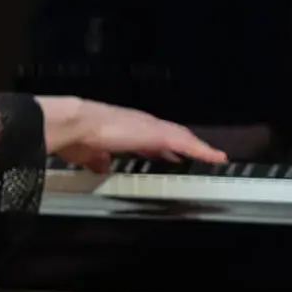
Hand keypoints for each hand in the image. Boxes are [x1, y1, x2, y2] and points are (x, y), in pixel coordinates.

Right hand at [40, 96, 227, 172]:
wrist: (77, 124)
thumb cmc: (77, 136)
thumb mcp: (89, 154)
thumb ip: (97, 160)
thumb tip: (100, 167)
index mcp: (127, 129)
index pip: (153, 138)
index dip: (165, 147)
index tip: (172, 154)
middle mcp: (142, 124)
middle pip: (173, 134)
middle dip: (186, 144)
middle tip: (200, 153)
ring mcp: (151, 127)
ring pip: (183, 137)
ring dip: (198, 147)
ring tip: (213, 156)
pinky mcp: (158, 134)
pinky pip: (187, 144)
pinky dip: (202, 151)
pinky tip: (214, 157)